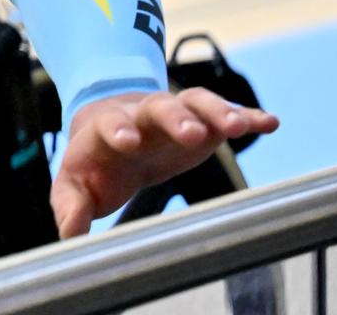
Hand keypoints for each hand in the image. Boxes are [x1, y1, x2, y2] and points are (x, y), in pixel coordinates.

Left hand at [50, 87, 278, 237]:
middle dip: (174, 118)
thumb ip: (70, 205)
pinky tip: (266, 123)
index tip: (128, 142)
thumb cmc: (95, 161)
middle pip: (159, 108)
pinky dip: (246, 117)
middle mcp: (142, 115)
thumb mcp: (76, 184)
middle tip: (190, 132)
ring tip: (237, 125)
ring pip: (195, 103)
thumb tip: (69, 233)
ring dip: (215, 111)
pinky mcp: (202, 122)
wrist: (113, 127)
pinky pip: (225, 113)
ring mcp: (174, 114)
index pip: (110, 124)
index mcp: (107, 129)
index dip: (118, 131)